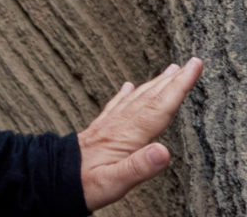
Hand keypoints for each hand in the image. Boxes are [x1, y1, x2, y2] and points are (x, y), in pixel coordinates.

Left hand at [79, 57, 203, 208]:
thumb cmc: (85, 184)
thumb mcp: (114, 182)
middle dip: (173, 80)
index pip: (160, 107)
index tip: (194, 66)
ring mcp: (108, 125)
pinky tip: (129, 86)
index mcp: (126, 136)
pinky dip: (126, 94)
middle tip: (192, 62)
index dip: (179, 87)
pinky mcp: (99, 130)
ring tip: (170, 69)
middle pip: (151, 98)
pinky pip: (117, 105)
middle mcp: (118, 125)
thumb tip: (165, 151)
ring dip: (155, 84)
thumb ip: (140, 167)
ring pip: (137, 99)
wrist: (52, 180)